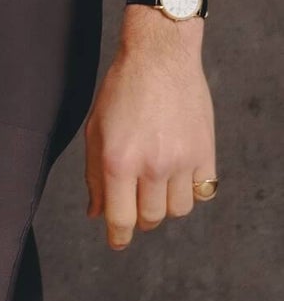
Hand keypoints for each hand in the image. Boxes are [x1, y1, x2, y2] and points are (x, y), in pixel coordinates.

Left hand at [84, 15, 215, 249]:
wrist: (160, 58)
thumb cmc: (121, 89)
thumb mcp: (95, 129)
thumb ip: (94, 174)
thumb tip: (96, 213)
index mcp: (117, 160)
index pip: (120, 218)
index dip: (117, 236)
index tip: (116, 242)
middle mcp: (151, 166)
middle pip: (150, 218)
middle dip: (139, 216)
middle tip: (133, 200)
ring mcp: (182, 162)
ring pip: (177, 211)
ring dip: (164, 204)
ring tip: (154, 180)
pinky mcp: (206, 155)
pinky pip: (201, 193)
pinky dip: (188, 190)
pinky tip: (177, 172)